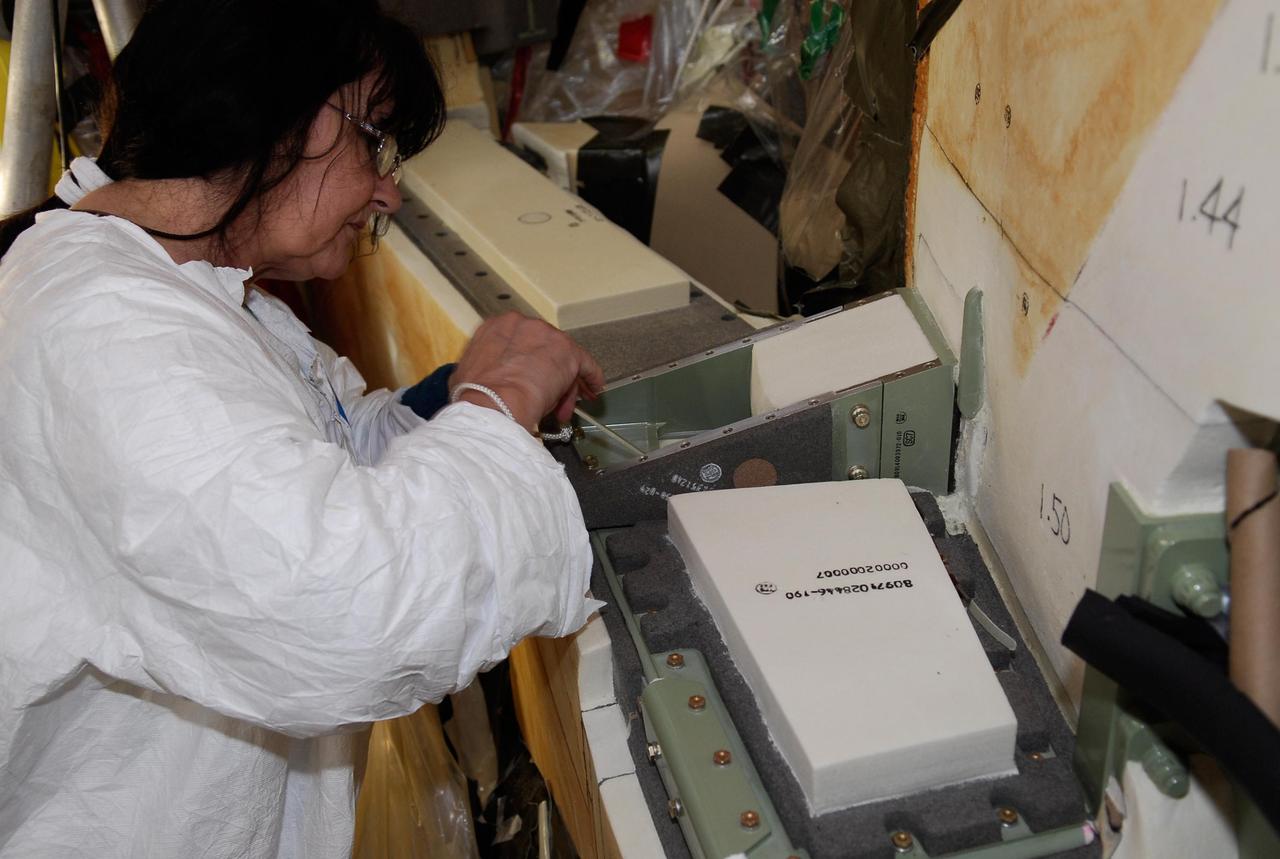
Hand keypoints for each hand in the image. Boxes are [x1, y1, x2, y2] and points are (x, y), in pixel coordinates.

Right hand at [449, 313, 603, 428]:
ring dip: (565, 383)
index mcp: (496, 327)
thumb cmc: (476, 396)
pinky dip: (591, 376)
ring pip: (562, 359)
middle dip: (546, 374)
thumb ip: (482, 369)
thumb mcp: (467, 375)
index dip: (528, 364)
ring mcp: (547, 336)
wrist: (492, 404)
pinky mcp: (568, 353)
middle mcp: (523, 324)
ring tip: (564, 404)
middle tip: (548, 396)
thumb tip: (483, 381)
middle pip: (543, 349)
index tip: (530, 377)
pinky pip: (585, 364)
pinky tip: (593, 388)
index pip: (520, 343)